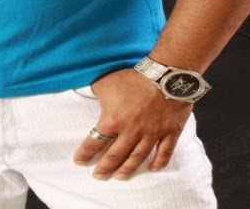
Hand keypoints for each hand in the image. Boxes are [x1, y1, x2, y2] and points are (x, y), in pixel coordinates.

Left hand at [72, 67, 193, 179]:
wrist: (166, 74)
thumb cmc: (134, 77)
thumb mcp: (105, 81)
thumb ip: (96, 93)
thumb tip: (89, 96)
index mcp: (113, 120)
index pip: (94, 142)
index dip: (85, 153)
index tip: (79, 161)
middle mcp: (131, 132)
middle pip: (115, 156)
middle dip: (105, 167)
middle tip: (99, 176)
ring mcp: (152, 134)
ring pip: (138, 157)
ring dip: (127, 169)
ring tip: (120, 177)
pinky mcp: (170, 131)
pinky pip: (165, 151)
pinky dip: (159, 161)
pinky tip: (153, 168)